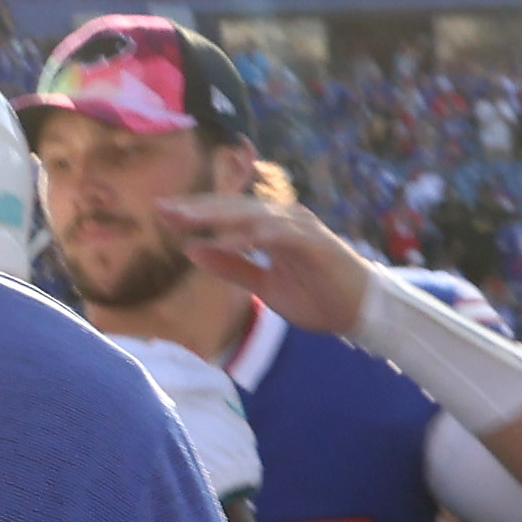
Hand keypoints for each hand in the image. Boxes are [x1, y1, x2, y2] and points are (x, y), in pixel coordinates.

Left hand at [156, 193, 378, 336]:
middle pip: (233, 207)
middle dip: (196, 207)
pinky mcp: (313, 242)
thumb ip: (231, 267)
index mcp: (271, 226)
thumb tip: (192, 251)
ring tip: (182, 220)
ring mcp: (300, 227)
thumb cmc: (316, 297)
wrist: (360, 314)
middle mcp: (284, 219)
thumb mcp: (263, 285)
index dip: (194, 212)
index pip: (226, 213)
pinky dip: (246, 237)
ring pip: (249, 215)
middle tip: (160, 208)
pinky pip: (273, 235)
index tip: (161, 214)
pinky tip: (220, 243)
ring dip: (215, 216)